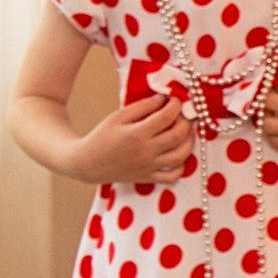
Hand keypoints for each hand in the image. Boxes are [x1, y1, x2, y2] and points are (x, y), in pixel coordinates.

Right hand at [69, 94, 191, 183]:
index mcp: (136, 134)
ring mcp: (148, 167)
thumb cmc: (101, 137)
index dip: (176, 105)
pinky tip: (177, 155)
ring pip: (180, 156)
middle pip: (178, 135)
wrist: (88, 163)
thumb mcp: (118, 116)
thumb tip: (163, 99)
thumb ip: (142, 107)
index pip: (167, 116)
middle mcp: (145, 152)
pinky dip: (181, 166)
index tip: (176, 99)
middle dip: (186, 121)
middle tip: (183, 114)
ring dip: (188, 142)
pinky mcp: (148, 178)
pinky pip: (172, 176)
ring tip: (185, 132)